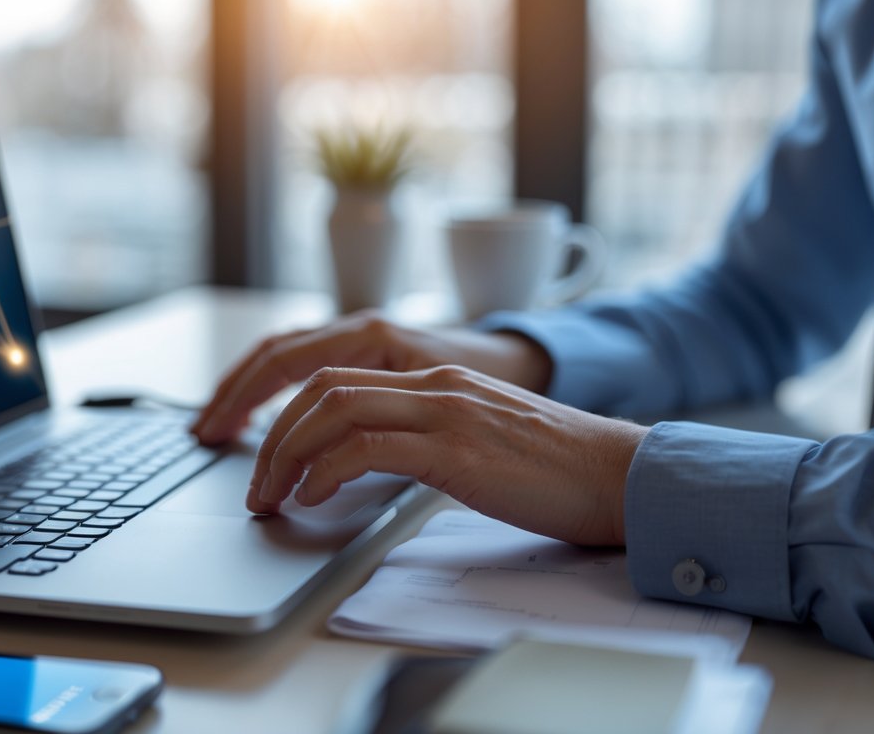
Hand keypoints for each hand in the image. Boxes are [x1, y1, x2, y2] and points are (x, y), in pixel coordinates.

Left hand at [248, 365, 646, 546]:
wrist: (621, 477)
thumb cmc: (552, 471)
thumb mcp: (476, 440)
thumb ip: (421, 439)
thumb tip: (359, 469)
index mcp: (436, 379)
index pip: (334, 372)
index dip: (282, 406)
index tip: (257, 448)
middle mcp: (435, 384)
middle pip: (320, 385)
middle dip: (270, 432)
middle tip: (252, 481)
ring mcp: (446, 412)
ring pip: (334, 409)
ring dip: (286, 455)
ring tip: (269, 496)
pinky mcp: (458, 451)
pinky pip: (368, 449)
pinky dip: (326, 472)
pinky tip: (313, 500)